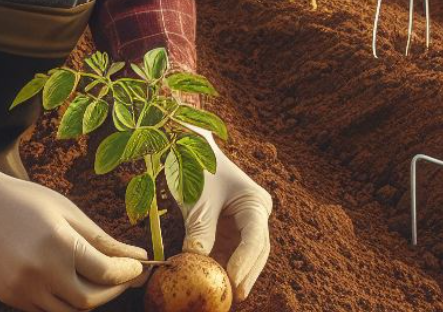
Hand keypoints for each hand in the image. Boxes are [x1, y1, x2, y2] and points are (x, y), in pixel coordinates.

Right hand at [0, 145, 149, 311]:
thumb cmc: (25, 201)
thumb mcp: (68, 212)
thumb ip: (103, 240)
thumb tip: (139, 257)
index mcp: (59, 244)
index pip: (106, 273)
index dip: (128, 273)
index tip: (138, 268)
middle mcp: (40, 272)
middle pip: (90, 300)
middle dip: (112, 291)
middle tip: (123, 277)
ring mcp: (22, 289)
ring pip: (68, 311)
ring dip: (88, 299)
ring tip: (96, 278)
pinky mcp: (8, 297)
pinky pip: (45, 309)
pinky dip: (62, 300)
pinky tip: (66, 279)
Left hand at [177, 126, 272, 301]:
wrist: (186, 147)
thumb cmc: (195, 166)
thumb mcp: (198, 198)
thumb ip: (201, 229)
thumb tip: (197, 260)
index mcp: (255, 203)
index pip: (255, 238)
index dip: (245, 262)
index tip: (232, 281)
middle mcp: (255, 215)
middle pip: (256, 252)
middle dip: (245, 275)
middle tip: (232, 296)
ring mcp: (243, 224)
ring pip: (243, 256)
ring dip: (233, 274)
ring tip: (221, 295)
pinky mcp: (228, 230)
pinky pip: (227, 253)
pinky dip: (220, 266)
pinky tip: (210, 281)